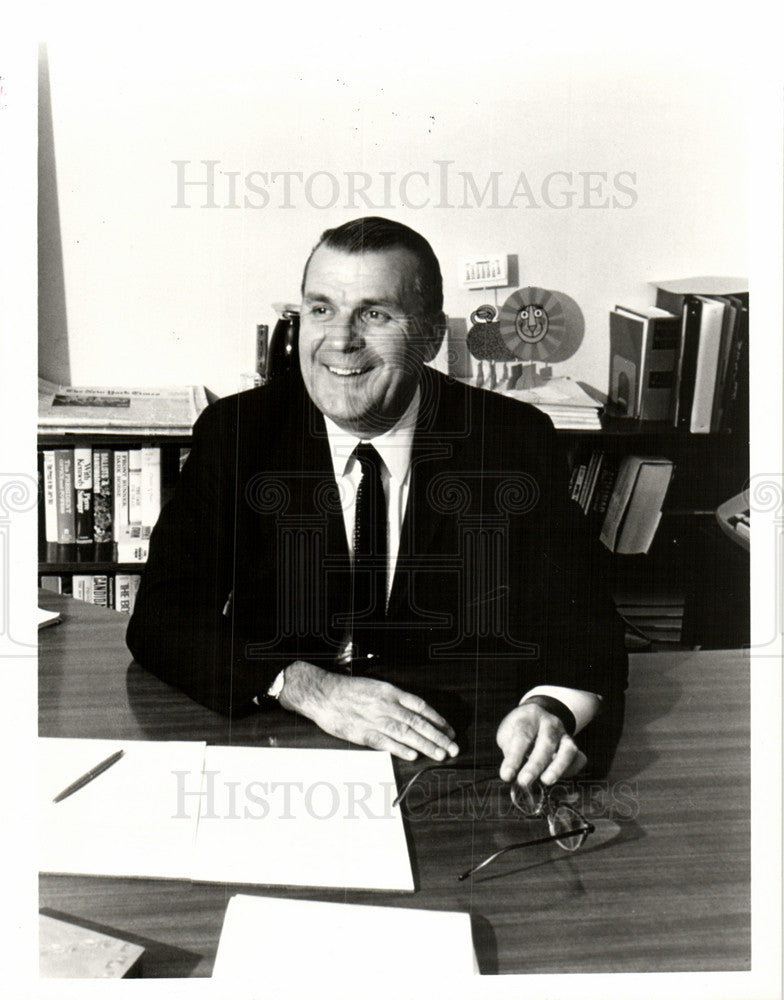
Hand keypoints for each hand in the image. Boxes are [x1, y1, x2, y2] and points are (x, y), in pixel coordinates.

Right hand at [279, 661, 459, 761]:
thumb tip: (414, 713)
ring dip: (425, 745)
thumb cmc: (348, 690)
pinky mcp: (362, 733)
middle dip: (438, 736)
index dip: (437, 720)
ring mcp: (374, 719)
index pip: (421, 707)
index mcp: (390, 692)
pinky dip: (400, 749)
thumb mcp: (375, 687)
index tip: (449, 730)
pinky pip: (385, 742)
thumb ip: (394, 699)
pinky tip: (413, 755)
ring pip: (406, 733)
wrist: (323, 693)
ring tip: (440, 754)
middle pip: (418, 722)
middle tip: (453, 747)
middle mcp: (386, 705)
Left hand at [496, 702, 586, 787]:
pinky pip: (578, 758)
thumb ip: (510, 751)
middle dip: (534, 765)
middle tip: (524, 782)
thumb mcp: (507, 733)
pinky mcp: (573, 745)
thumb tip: (513, 775)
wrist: (538, 715)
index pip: (522, 737)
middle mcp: (550, 723)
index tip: (506, 776)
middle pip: (545, 743)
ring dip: (557, 767)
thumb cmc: (519, 729)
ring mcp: (564, 733)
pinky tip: (562, 778)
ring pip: (566, 750)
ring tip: (545, 781)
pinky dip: (572, 769)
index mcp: (529, 717)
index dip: (514, 758)